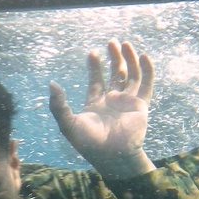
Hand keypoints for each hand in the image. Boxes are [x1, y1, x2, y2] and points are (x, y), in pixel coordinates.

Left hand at [48, 40, 155, 180]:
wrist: (112, 156)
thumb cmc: (88, 144)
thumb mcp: (68, 123)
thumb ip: (58, 105)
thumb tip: (51, 84)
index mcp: (96, 103)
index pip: (96, 80)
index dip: (94, 66)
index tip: (92, 52)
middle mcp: (113, 100)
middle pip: (115, 73)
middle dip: (113, 57)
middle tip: (111, 42)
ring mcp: (128, 102)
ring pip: (131, 75)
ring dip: (129, 59)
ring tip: (125, 44)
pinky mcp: (141, 105)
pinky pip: (146, 84)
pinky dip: (147, 70)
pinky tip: (143, 57)